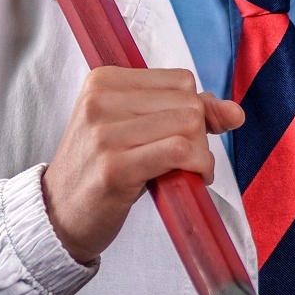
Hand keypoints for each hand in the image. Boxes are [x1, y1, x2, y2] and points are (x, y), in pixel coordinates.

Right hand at [42, 67, 243, 263]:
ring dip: (200, 154)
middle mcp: (100, 100)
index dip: (194, 111)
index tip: (183, 137)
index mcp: (102, 81)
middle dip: (199, 134)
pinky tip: (194, 178)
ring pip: (188, 125)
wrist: (60, 214)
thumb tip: (235, 112)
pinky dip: (199, 166)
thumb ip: (182, 112)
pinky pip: (179, 153)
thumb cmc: (102, 170)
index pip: (180, 81)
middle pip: (187, 103)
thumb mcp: (135, 129)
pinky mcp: (115, 167)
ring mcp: (104, 134)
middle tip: (183, 160)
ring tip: (186, 170)